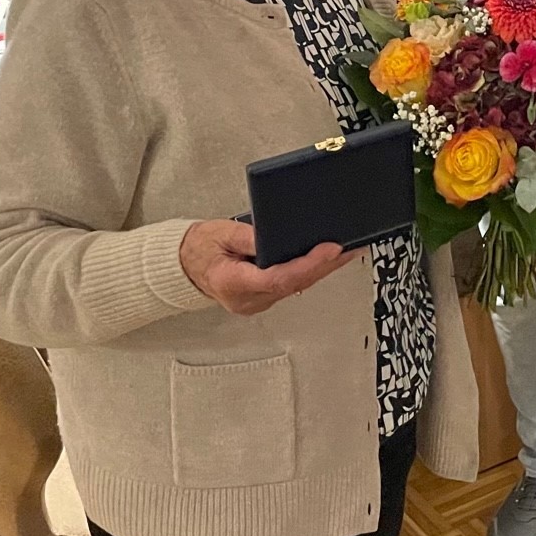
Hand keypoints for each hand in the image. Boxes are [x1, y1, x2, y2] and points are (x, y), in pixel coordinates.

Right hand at [178, 219, 359, 316]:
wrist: (184, 266)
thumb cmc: (200, 247)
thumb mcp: (221, 233)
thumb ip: (249, 237)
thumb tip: (275, 236)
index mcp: (232, 283)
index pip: (276, 278)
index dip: (307, 265)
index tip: (330, 249)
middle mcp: (246, 299)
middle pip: (293, 284)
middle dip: (325, 266)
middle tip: (351, 248)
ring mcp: (255, 303)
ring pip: (295, 287)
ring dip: (322, 269)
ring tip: (349, 250)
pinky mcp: (262, 299)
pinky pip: (290, 286)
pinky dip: (309, 272)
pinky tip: (327, 259)